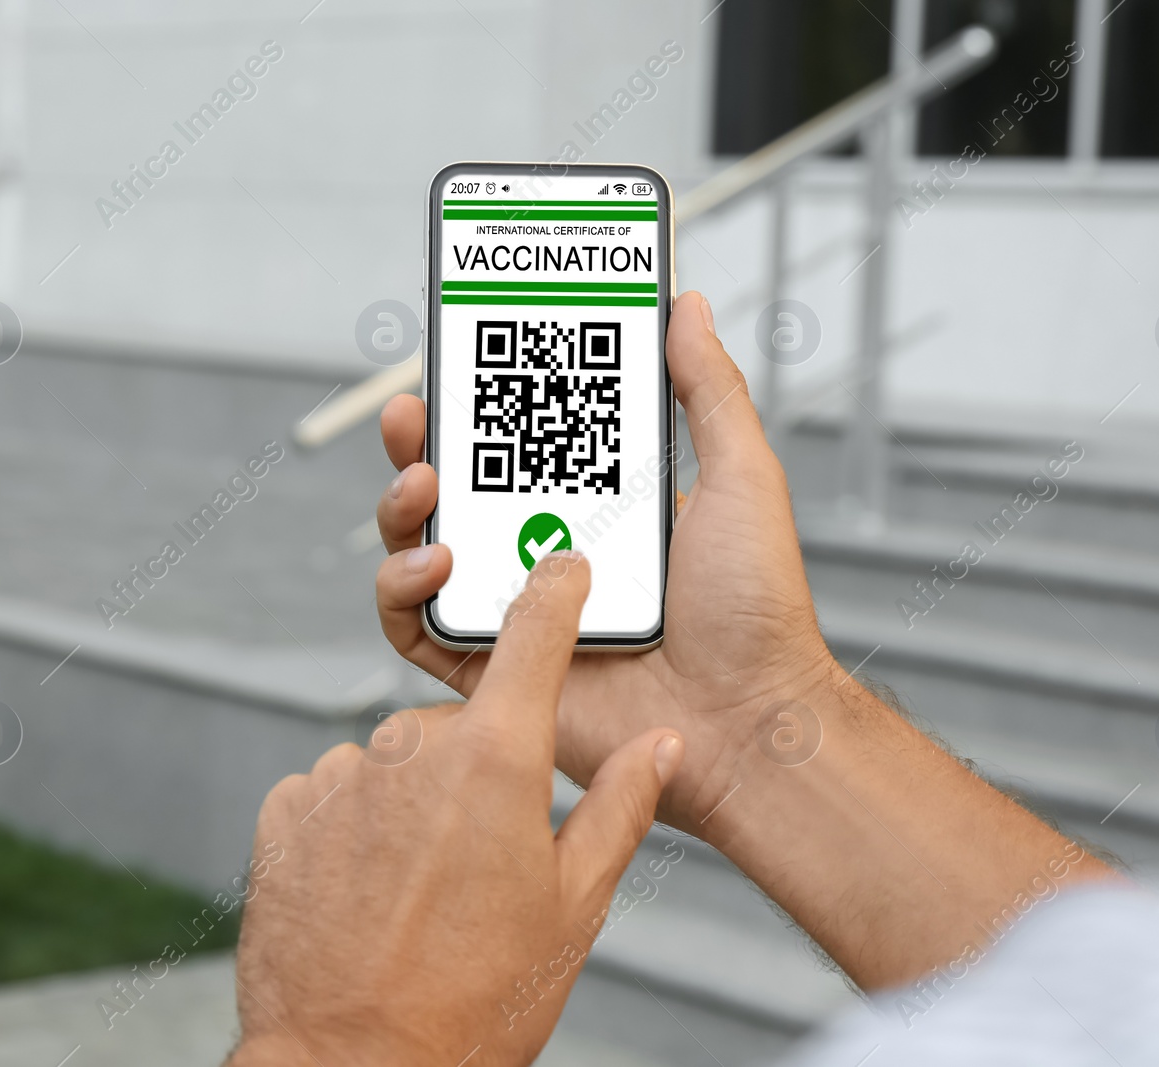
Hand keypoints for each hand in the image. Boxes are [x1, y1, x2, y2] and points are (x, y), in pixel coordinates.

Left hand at [228, 554, 684, 1065]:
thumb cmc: (471, 1002)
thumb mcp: (574, 907)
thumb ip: (620, 810)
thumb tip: (660, 749)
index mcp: (497, 761)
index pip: (535, 638)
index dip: (554, 595)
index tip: (563, 569)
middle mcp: (412, 749)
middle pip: (463, 727)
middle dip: (478, 776)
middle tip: (484, 862)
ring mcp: (341, 777)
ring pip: (396, 761)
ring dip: (413, 805)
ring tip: (421, 891)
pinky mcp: (287, 811)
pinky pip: (336, 791)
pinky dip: (356, 825)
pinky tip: (371, 889)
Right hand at [375, 291, 834, 834]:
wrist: (747, 721)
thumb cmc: (755, 612)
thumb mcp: (741, 477)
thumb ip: (708, 390)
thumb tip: (685, 307)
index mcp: (602, 508)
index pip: (524, 444)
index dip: (484, 404)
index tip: (464, 358)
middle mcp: (550, 554)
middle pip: (460, 490)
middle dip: (423, 444)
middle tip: (414, 412)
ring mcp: (517, 613)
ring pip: (426, 550)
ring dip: (403, 508)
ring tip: (421, 480)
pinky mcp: (494, 672)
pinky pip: (418, 630)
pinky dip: (402, 591)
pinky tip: (433, 561)